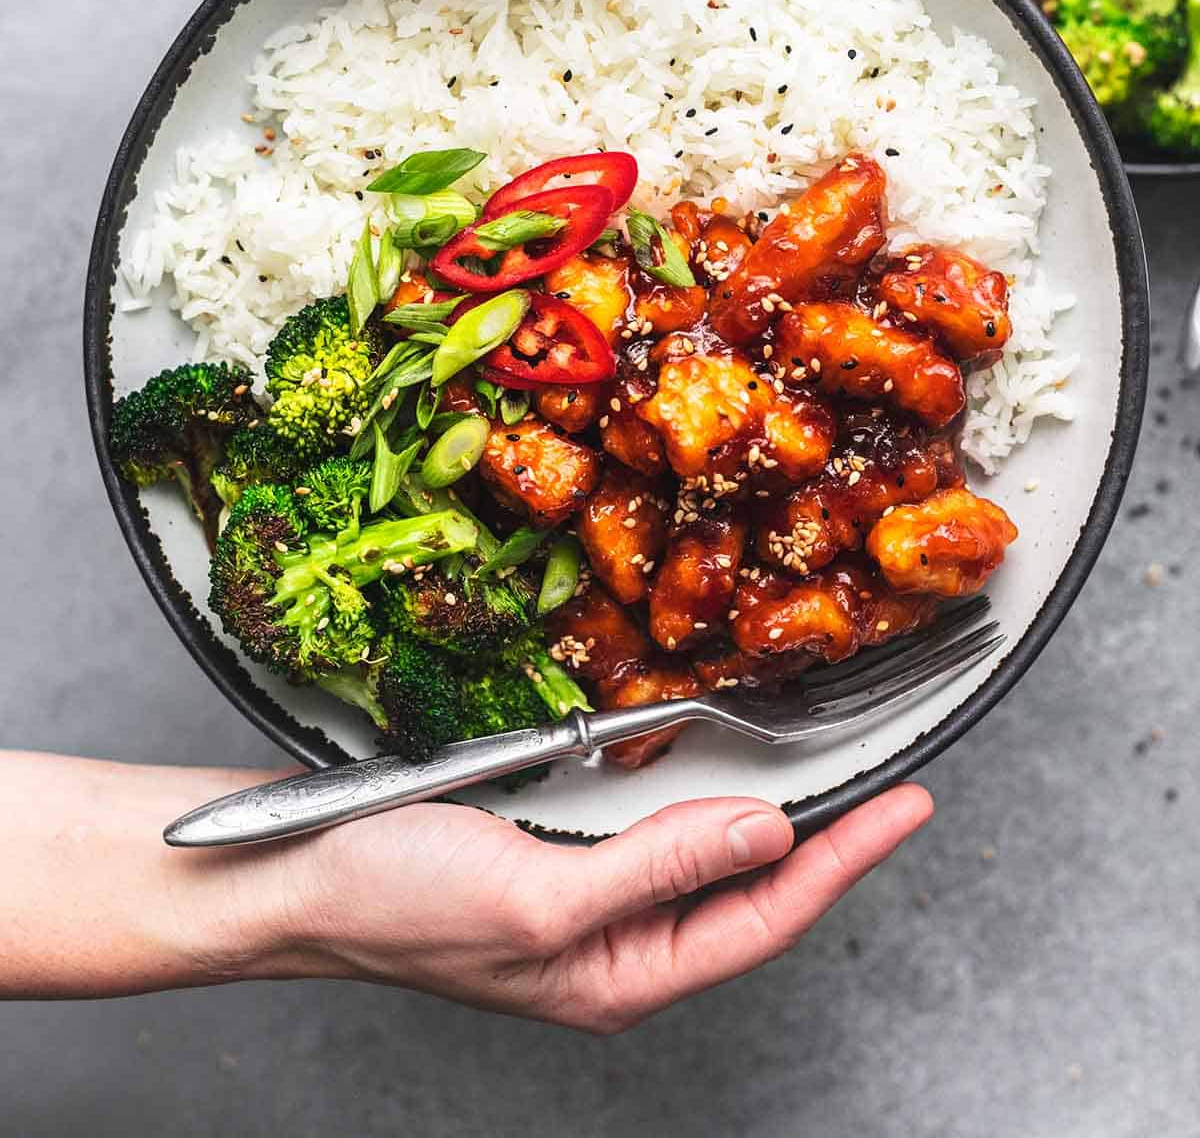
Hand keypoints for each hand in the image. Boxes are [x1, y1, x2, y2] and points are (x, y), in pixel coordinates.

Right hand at [3, 752, 927, 1015]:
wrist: (287, 872)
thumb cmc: (393, 900)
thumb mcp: (538, 896)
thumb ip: (657, 867)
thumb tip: (762, 833)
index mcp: (619, 975)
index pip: (764, 916)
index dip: (845, 861)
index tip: (910, 809)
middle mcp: (611, 943)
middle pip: (744, 891)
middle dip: (821, 842)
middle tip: (889, 786)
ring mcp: (578, 898)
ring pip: (698, 855)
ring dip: (758, 811)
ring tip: (826, 774)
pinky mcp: (544, 851)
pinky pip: (643, 825)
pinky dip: (688, 790)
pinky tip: (703, 760)